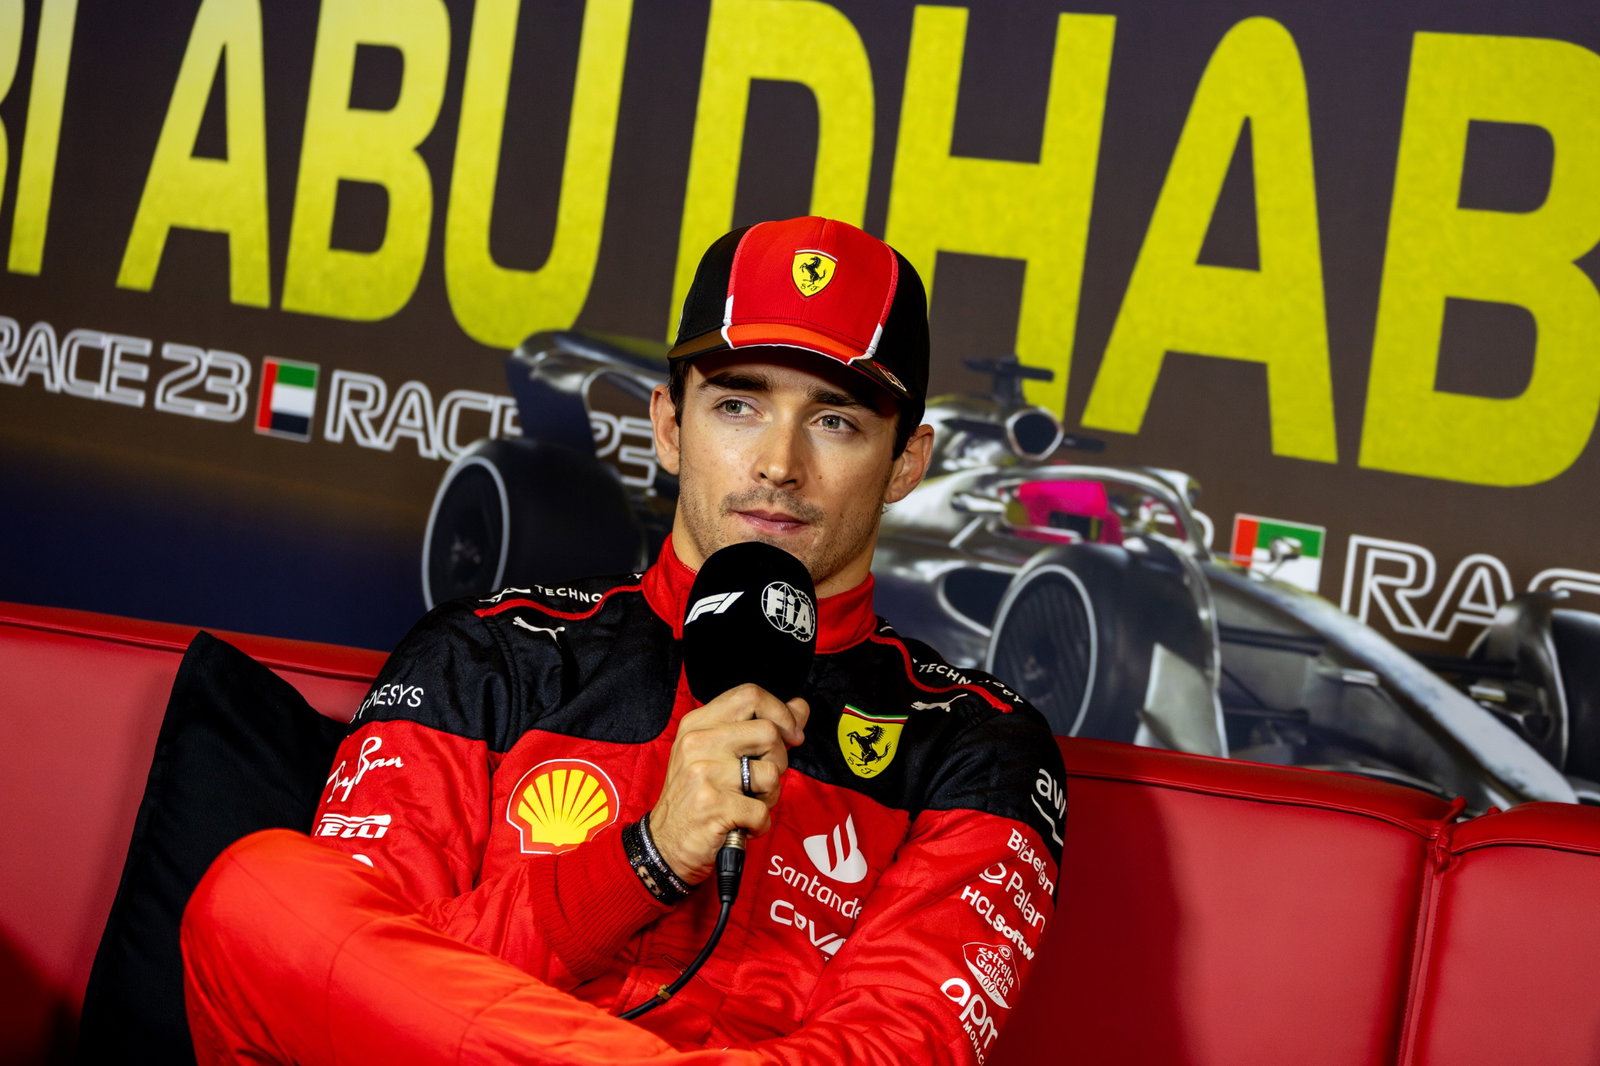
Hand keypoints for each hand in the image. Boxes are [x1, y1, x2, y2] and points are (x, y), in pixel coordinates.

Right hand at [648, 684, 808, 884]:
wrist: (664, 844)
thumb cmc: (697, 796)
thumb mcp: (719, 753)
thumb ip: (760, 727)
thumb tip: (800, 707)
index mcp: (698, 723)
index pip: (750, 694)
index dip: (780, 713)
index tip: (790, 736)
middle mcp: (698, 742)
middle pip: (769, 732)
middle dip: (779, 760)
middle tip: (760, 781)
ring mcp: (703, 772)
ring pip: (771, 773)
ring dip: (770, 796)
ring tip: (747, 804)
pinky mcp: (712, 805)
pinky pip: (762, 811)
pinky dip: (760, 825)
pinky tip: (741, 825)